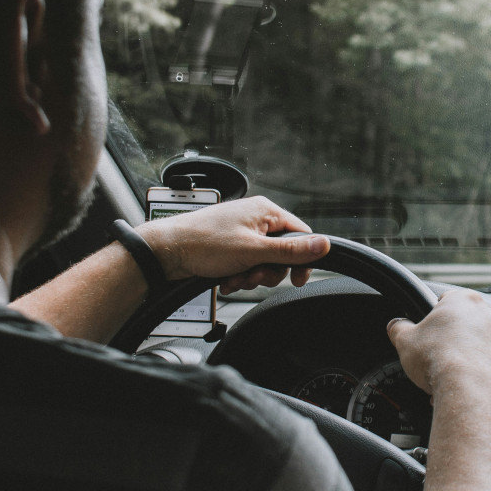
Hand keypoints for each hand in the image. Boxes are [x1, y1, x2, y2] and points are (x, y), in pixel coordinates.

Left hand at [135, 196, 329, 290]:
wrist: (167, 252)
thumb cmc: (203, 244)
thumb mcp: (254, 251)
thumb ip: (291, 251)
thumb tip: (323, 245)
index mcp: (265, 211)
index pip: (301, 234)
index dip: (302, 259)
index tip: (296, 279)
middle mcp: (255, 219)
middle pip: (282, 252)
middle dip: (268, 271)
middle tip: (253, 274)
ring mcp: (241, 232)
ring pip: (263, 262)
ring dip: (251, 276)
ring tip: (234, 277)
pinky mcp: (229, 246)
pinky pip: (247, 264)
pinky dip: (239, 276)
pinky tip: (226, 279)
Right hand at [386, 289, 490, 409]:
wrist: (469, 390)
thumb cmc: (438, 360)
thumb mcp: (405, 340)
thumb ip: (399, 328)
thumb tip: (395, 325)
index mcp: (464, 301)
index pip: (448, 300)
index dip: (434, 317)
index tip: (428, 333)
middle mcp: (490, 317)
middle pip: (468, 326)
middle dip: (454, 341)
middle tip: (437, 359)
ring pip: (483, 349)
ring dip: (469, 361)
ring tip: (450, 380)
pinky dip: (482, 380)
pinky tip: (466, 391)